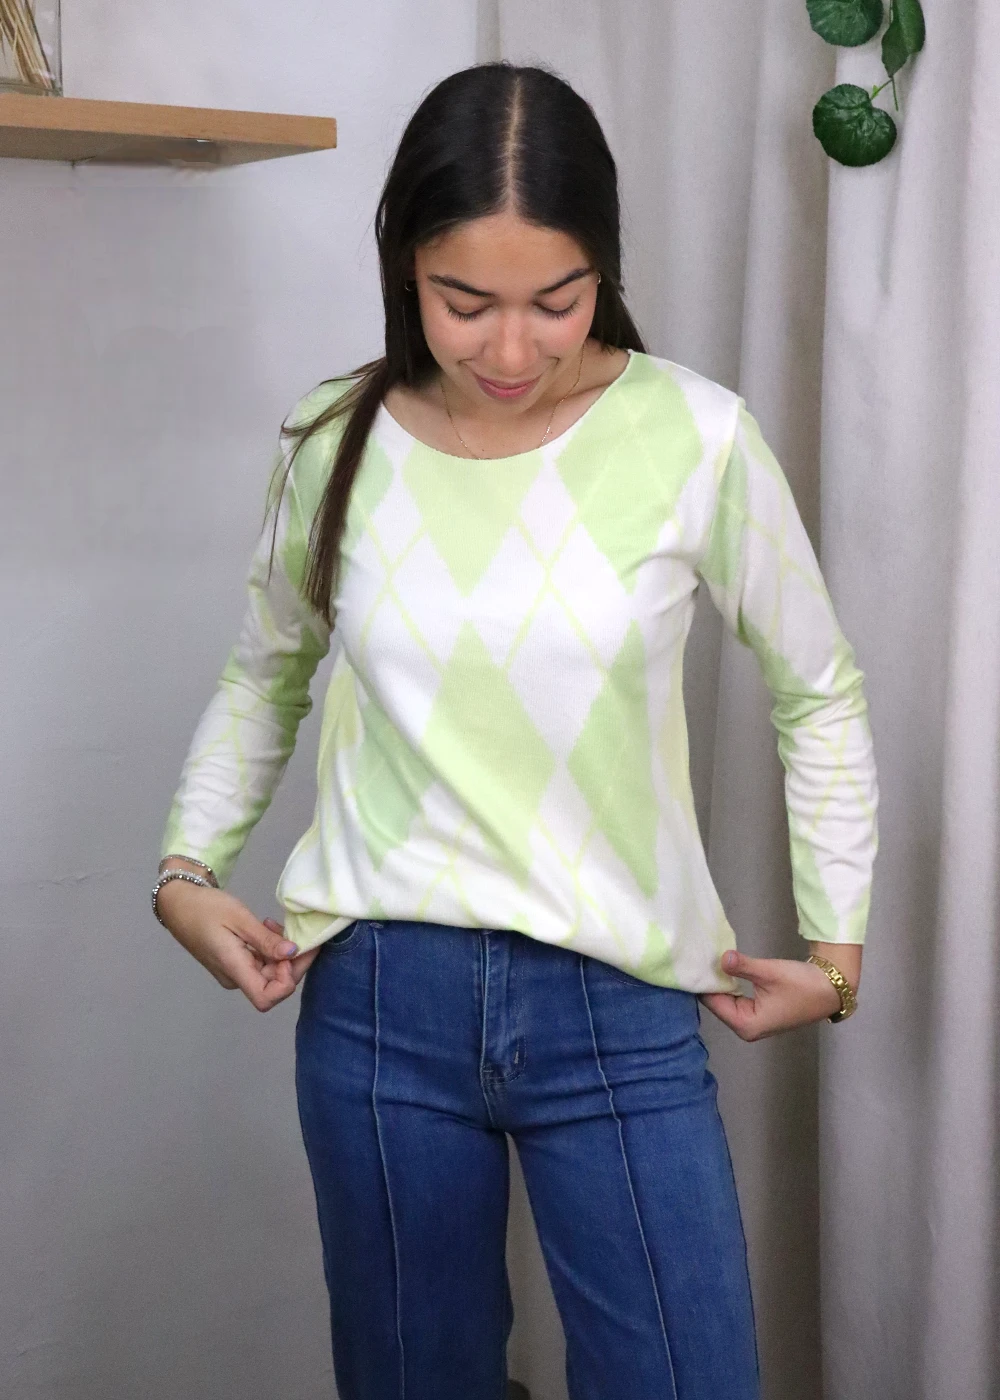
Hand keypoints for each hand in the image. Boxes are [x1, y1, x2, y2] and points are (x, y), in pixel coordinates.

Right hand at [156, 878, 319, 1011]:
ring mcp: (234, 972)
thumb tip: (293, 953)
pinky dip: (270, 949)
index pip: (266, 998)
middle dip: (292, 962)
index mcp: (234, 969)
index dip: (285, 981)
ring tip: (274, 925)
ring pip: (269, 973)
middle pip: (274, 985)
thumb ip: (266, 940)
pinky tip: (267, 929)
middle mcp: (235, 978)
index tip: (290, 953)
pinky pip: (260, 964)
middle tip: (295, 932)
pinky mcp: (235, 963)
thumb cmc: (205, 908)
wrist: (178, 903)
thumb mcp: (239, 918)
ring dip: (282, 953)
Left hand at [698, 949, 845, 1040]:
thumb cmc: (801, 984)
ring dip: (720, 982)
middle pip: (717, 1003)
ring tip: (706, 959)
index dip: (703, 982)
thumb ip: (743, 966)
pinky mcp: (758, 1013)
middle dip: (710, 981)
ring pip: (725, 1000)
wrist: (830, 989)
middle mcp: (745, 1028)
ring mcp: (752, 1022)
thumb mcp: (769, 973)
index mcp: (745, 1025)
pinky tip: (723, 968)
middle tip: (697, 956)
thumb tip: (721, 958)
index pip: (713, 1002)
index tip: (693, 961)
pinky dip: (730, 984)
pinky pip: (735, 998)